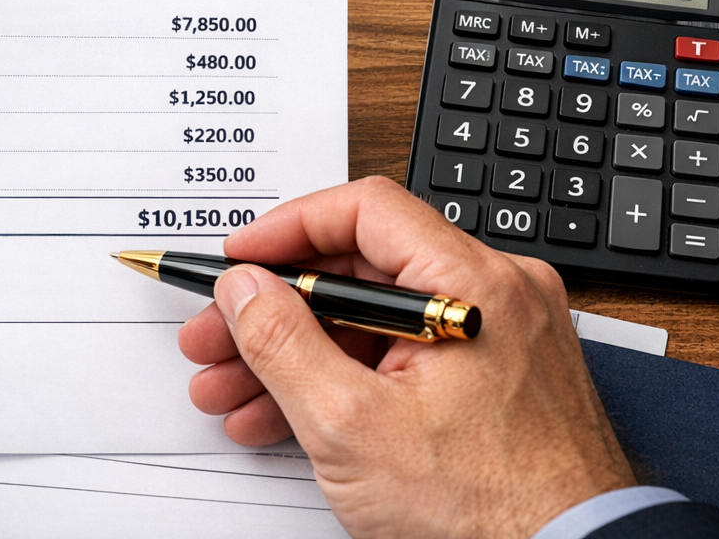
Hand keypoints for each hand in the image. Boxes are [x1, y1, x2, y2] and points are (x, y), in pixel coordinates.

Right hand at [178, 176, 635, 538]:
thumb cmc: (491, 512)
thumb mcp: (351, 425)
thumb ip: (284, 342)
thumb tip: (245, 288)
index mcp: (473, 285)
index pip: (363, 211)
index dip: (286, 230)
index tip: (238, 261)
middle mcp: (496, 297)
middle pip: (360, 270)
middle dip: (275, 310)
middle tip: (217, 338)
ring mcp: (500, 340)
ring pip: (375, 321)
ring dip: (298, 352)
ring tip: (234, 391)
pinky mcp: (497, 382)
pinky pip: (405, 358)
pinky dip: (345, 378)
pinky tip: (288, 415)